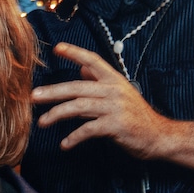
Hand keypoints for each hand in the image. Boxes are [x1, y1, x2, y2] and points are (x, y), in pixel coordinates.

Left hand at [32, 43, 193, 176]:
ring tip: (42, 122)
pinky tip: (65, 144)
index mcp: (114, 80)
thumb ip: (99, 81)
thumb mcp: (120, 94)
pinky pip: (89, 130)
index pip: (93, 61)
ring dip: (57, 114)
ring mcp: (115, 108)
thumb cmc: (136, 116)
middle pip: (77, 87)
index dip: (75, 53)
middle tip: (33, 97)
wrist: (159, 136)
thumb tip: (80, 67)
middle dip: (53, 91)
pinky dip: (74, 137)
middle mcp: (114, 90)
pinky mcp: (116, 126)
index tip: (57, 48)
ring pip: (79, 107)